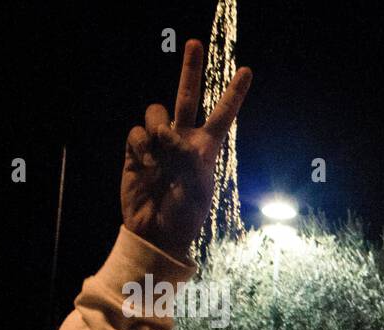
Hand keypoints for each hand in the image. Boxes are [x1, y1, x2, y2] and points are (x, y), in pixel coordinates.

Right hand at [121, 39, 251, 259]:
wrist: (156, 231)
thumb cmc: (184, 215)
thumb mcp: (197, 189)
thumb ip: (187, 158)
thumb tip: (168, 133)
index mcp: (206, 148)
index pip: (223, 115)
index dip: (234, 93)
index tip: (247, 71)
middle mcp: (183, 139)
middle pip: (187, 96)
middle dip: (191, 68)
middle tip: (196, 43)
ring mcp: (158, 142)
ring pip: (157, 111)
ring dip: (159, 126)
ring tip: (162, 151)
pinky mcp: (136, 149)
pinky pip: (137, 132)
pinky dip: (142, 145)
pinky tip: (146, 163)